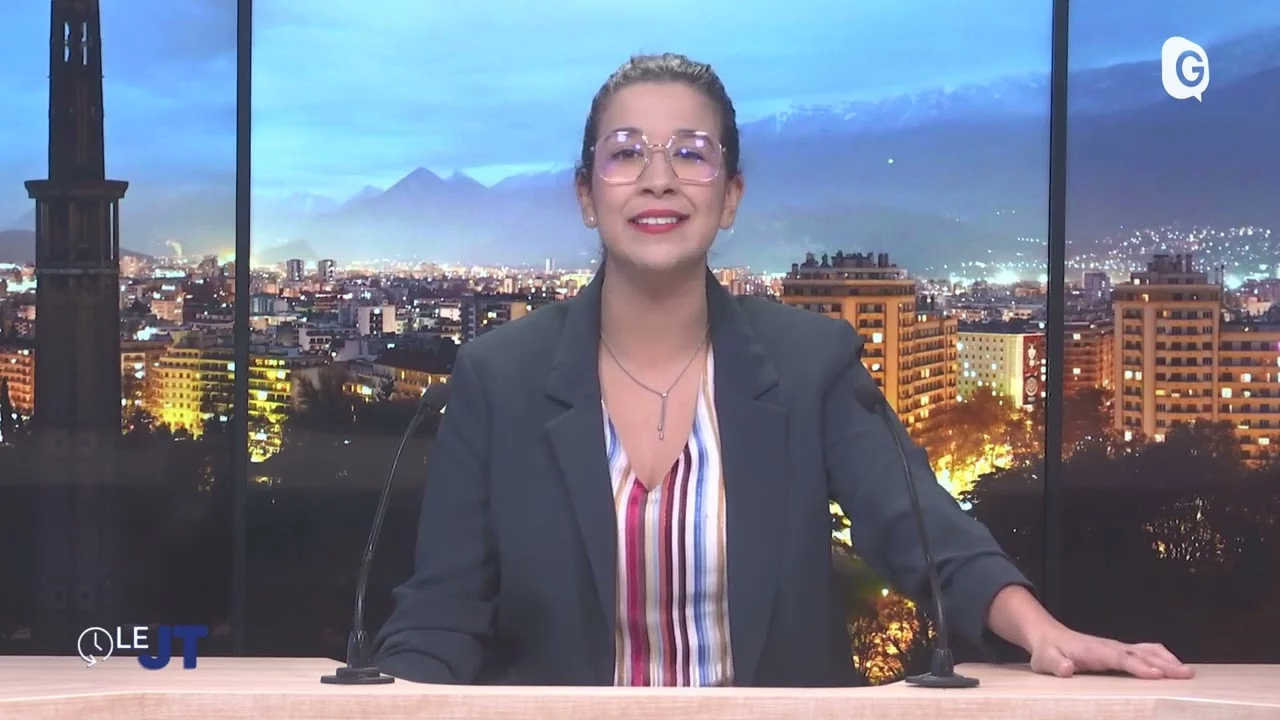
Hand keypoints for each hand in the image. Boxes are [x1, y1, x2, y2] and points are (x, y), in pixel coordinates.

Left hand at [1029, 626, 1194, 678]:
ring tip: (1187, 672)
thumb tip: (1068, 668)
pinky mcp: (1119, 650)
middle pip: (1141, 653)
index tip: (1156, 674)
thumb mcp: (1045, 660)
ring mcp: (1116, 647)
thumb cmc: (1048, 651)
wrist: (1047, 636)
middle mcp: (1109, 647)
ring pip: (1146, 650)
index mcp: (1094, 651)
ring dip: (1167, 659)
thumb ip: (1057, 664)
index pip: (1120, 658)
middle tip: (1186, 674)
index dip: (1138, 666)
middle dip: (1164, 664)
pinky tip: (1173, 665)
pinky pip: (1144, 651)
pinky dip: (1161, 656)